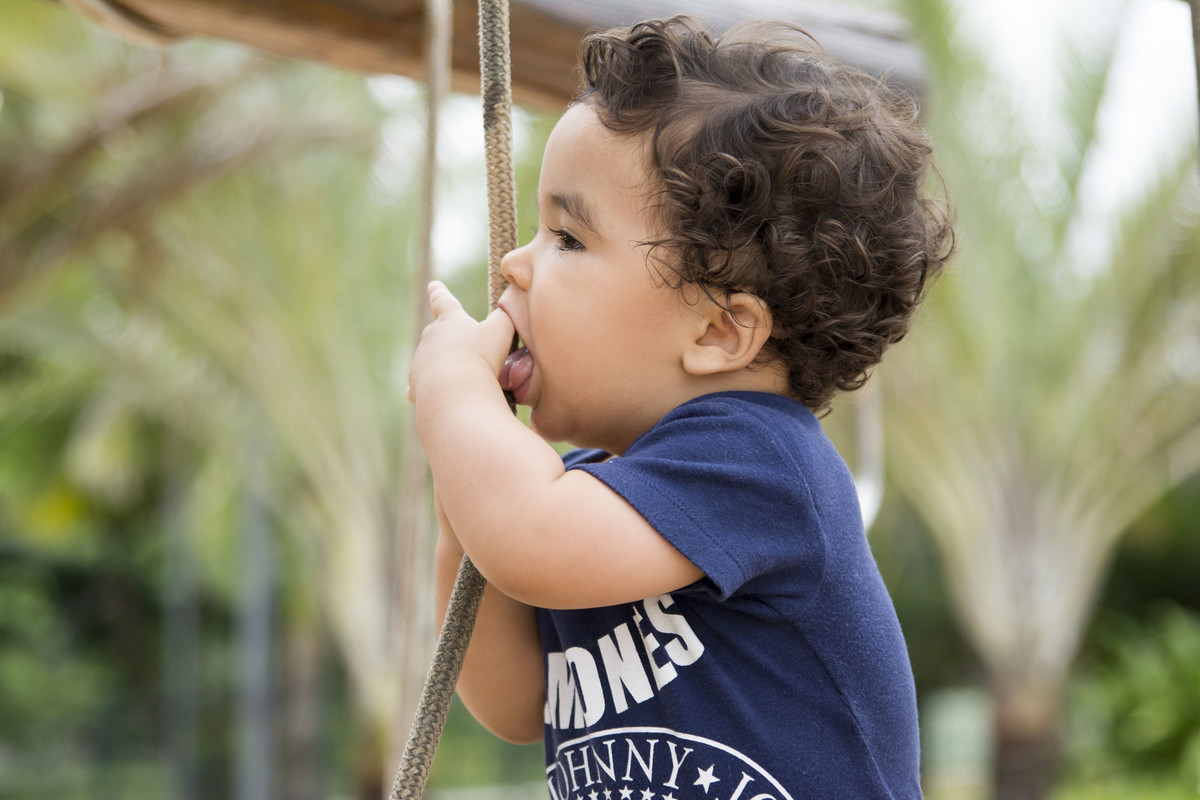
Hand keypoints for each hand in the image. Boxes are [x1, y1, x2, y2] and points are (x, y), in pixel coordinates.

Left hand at [408, 281, 514, 403]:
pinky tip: (430, 393)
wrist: (457, 391)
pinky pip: (420, 384)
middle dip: (447, 338)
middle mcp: (431, 338)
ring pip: (431, 360)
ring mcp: (421, 361)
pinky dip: (425, 387)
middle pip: (437, 332)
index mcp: (449, 320)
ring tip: (461, 377)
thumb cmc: (482, 356)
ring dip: (442, 365)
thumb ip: (503, 317)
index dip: (440, 292)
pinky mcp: (417, 384)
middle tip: (462, 348)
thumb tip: (504, 312)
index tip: (433, 285)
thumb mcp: (501, 330)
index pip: (443, 300)